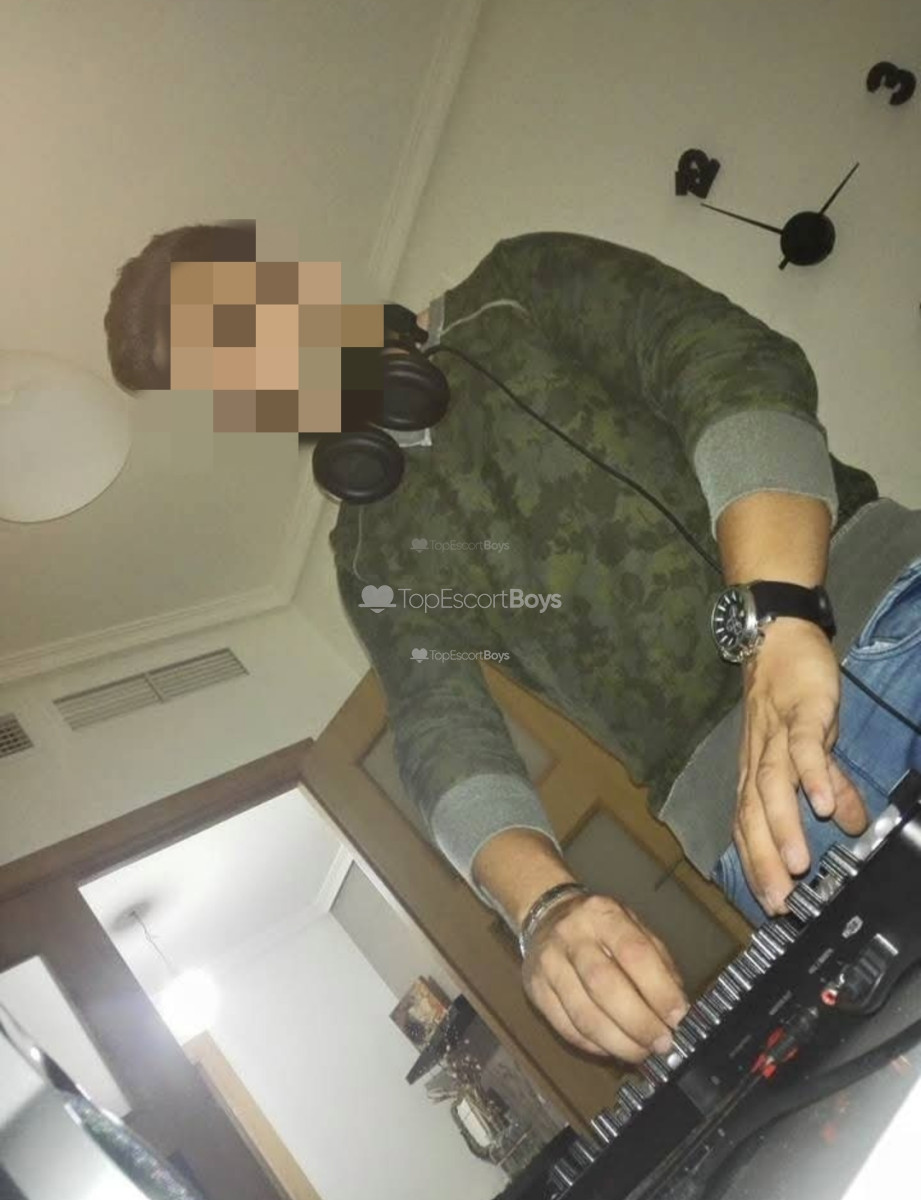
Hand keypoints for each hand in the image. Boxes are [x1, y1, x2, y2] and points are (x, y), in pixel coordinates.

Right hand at [521, 892, 688, 1062]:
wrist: (548, 916)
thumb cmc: (602, 929)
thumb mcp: (634, 928)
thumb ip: (658, 963)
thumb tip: (677, 1010)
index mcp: (603, 914)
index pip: (634, 953)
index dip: (659, 990)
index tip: (677, 1018)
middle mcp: (572, 935)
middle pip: (605, 985)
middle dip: (638, 1022)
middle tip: (661, 1043)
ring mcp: (549, 963)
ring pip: (584, 1013)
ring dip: (618, 1042)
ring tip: (641, 1052)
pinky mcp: (535, 989)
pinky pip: (567, 1027)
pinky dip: (594, 1045)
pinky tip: (613, 1048)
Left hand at [734, 618, 867, 913]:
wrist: (777, 635)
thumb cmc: (787, 694)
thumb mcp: (808, 745)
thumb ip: (829, 785)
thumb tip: (850, 823)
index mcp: (755, 771)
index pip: (748, 826)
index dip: (756, 865)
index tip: (770, 905)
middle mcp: (758, 759)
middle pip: (754, 814)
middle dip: (764, 860)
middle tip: (779, 901)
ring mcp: (777, 734)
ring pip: (773, 786)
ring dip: (784, 826)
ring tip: (798, 863)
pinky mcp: (801, 711)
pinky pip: (804, 746)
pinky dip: (813, 774)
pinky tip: (826, 803)